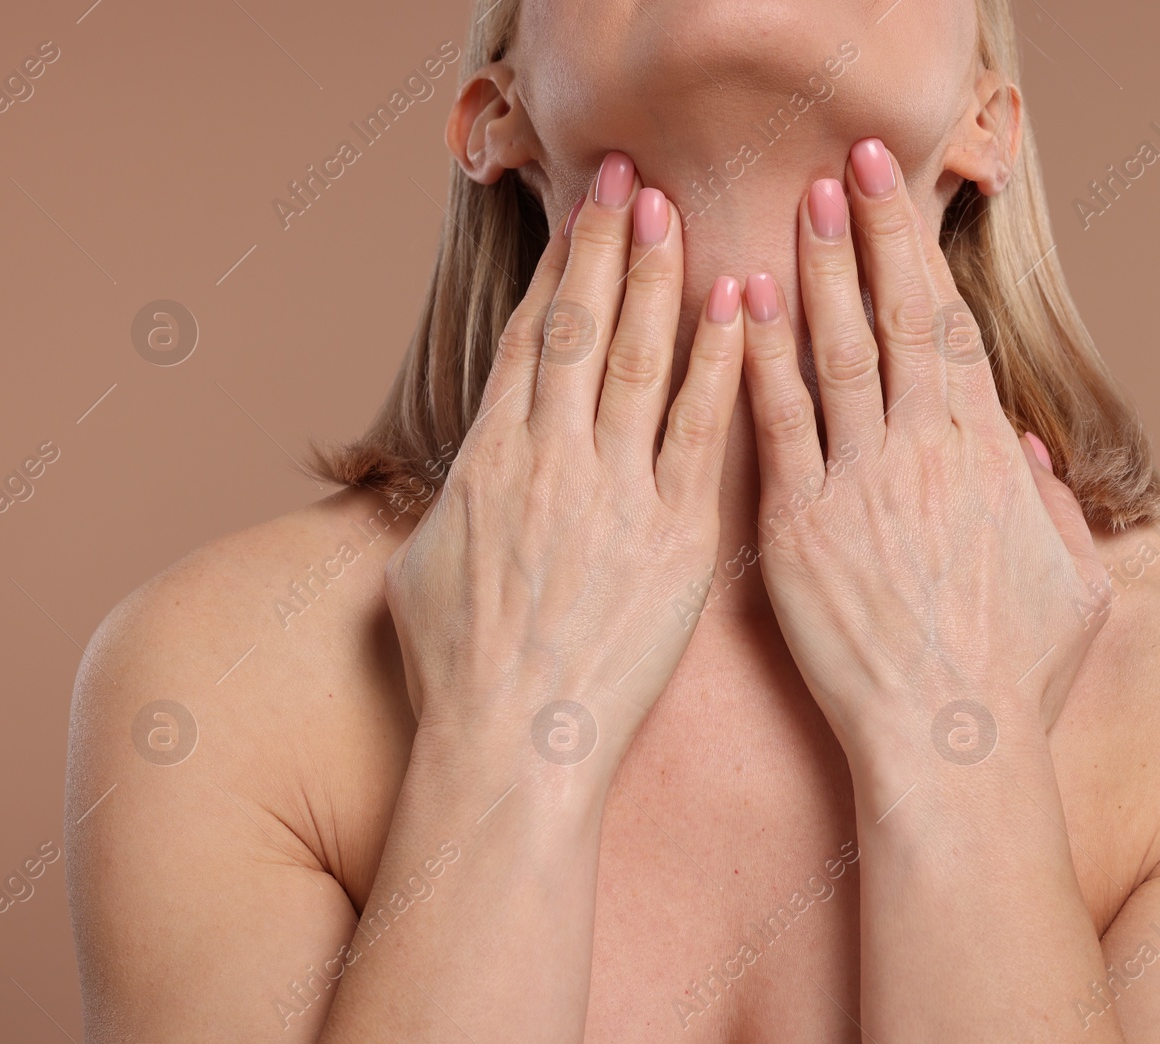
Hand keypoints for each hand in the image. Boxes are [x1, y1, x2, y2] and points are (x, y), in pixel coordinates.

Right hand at [384, 152, 744, 774]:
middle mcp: (548, 462)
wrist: (512, 749)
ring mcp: (613, 496)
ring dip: (656, 281)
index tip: (579, 214)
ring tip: (673, 214)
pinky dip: (718, 366)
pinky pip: (698, 434)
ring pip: (635, 362)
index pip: (528, 340)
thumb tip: (465, 471)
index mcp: (487, 462)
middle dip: (606, 246)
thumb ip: (451, 503)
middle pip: (579, 329)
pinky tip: (738, 310)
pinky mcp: (674, 539)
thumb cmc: (459, 675)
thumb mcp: (422, 571)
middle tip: (631, 176)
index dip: (557, 269)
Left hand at [739, 138, 1110, 784]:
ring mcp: (861, 486)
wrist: (950, 746)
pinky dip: (761, 361)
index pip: (952, 333)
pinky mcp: (802, 529)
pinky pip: (778, 426)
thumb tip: (1029, 447)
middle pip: (897, 321)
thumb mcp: (1073, 586)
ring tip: (799, 204)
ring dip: (817, 274)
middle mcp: (926, 453)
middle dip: (872, 234)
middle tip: (847, 162)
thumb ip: (1053, 506)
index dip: (921, 258)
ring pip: (837, 354)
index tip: (899, 200)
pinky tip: (741, 306)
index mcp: (988, 459)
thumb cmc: (1015, 679)